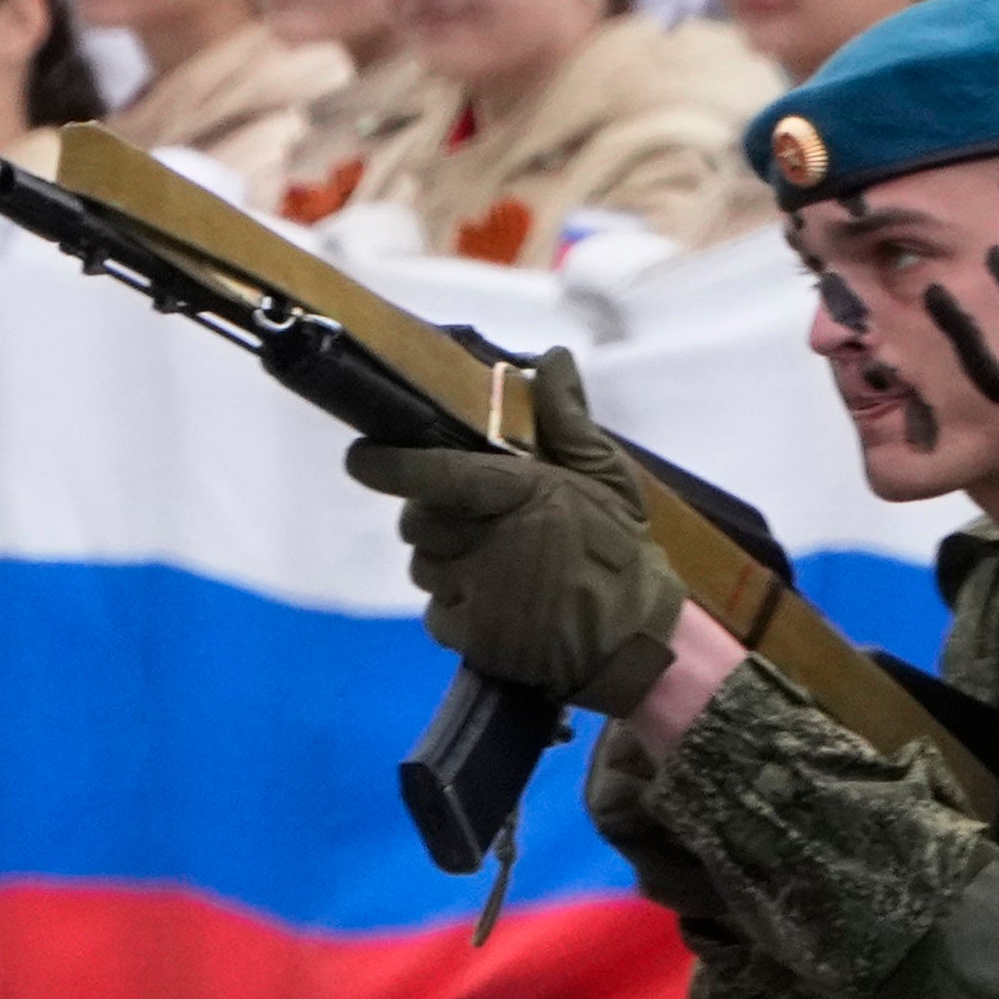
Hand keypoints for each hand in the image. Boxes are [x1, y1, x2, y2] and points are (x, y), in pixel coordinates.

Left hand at [349, 348, 690, 710]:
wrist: (639, 639)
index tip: (360, 457)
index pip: (437, 473)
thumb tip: (551, 359)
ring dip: (446, 564)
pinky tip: (495, 607)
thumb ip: (569, 422)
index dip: (389, 465)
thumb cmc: (622, 552)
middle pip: (418, 522)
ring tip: (493, 570)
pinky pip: (436, 613)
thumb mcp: (609, 479)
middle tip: (474, 526)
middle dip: (434, 520)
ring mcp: (478, 593)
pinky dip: (456, 609)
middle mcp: (492, 542)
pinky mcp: (472, 638)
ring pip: (424, 567)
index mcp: (521, 495)